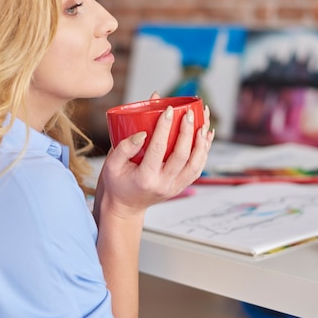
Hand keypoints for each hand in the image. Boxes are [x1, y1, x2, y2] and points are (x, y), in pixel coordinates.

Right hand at [95, 98, 212, 220]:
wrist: (126, 206)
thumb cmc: (117, 183)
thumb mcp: (111, 165)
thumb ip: (124, 147)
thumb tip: (143, 131)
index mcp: (145, 178)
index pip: (158, 149)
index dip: (164, 128)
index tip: (168, 110)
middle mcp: (163, 184)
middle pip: (182, 156)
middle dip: (188, 131)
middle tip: (189, 113)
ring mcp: (175, 187)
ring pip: (195, 164)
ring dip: (202, 142)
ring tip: (204, 122)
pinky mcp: (181, 186)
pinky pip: (198, 168)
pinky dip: (204, 151)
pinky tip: (206, 135)